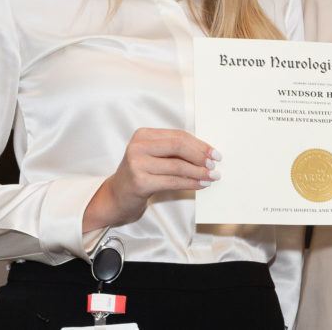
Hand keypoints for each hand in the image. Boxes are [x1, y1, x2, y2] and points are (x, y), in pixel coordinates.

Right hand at [83, 128, 220, 230]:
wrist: (117, 196)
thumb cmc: (141, 174)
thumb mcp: (155, 156)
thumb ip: (175, 151)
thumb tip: (207, 153)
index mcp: (144, 135)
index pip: (178, 136)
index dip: (199, 144)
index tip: (214, 153)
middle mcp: (138, 146)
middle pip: (178, 146)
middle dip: (200, 156)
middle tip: (215, 164)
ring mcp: (137, 164)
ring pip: (178, 166)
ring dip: (199, 172)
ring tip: (212, 177)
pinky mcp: (140, 182)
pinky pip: (172, 181)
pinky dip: (190, 183)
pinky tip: (201, 185)